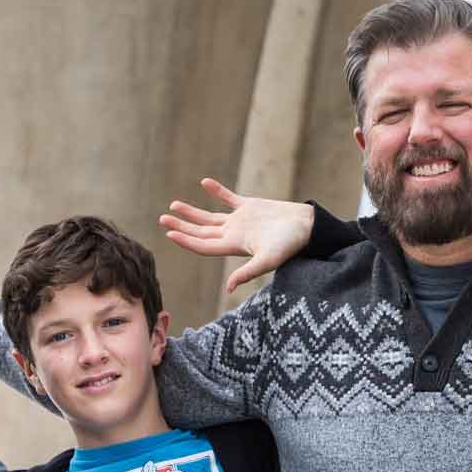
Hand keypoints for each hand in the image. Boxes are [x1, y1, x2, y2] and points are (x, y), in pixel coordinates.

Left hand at [159, 179, 314, 293]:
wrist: (308, 227)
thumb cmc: (291, 244)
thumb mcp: (269, 260)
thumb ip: (248, 273)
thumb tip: (228, 289)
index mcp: (235, 246)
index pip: (204, 245)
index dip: (186, 240)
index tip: (170, 233)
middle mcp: (234, 234)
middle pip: (202, 232)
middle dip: (182, 226)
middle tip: (163, 219)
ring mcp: (242, 220)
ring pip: (211, 217)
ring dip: (192, 212)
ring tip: (174, 205)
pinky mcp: (251, 206)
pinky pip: (229, 198)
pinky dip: (217, 191)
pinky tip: (204, 183)